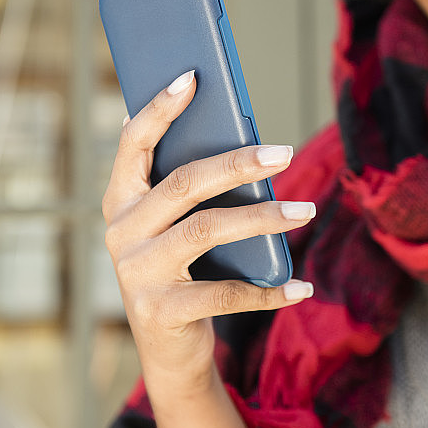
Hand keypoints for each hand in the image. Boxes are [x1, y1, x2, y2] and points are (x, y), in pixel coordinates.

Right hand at [102, 70, 314, 389]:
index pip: (133, 145)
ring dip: (264, 218)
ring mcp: (137, 273)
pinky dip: (270, 291)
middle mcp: (121, 234)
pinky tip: (301, 286)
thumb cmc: (180, 271)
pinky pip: (228, 294)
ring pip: (208, 230)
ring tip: (307, 210)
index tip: (192, 77)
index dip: (159, 109)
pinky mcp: (162, 312)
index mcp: (120, 203)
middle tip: (285, 152)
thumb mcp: (175, 228)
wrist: (168, 349)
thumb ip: (189, 189)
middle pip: (185, 184)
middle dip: (238, 163)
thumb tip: (233, 136)